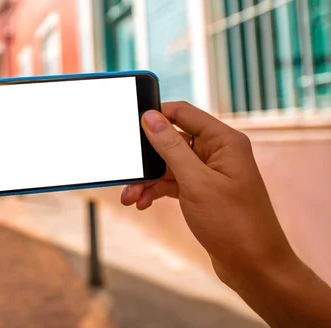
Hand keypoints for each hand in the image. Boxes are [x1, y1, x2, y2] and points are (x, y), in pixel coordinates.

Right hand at [121, 102, 330, 326]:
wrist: (254, 267)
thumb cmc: (234, 224)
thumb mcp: (196, 182)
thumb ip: (171, 148)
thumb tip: (150, 117)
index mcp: (223, 141)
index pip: (183, 113)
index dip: (156, 116)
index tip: (130, 128)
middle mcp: (217, 152)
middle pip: (171, 141)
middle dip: (147, 159)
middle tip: (127, 173)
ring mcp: (210, 173)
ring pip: (168, 165)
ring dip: (148, 180)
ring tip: (130, 198)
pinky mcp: (202, 192)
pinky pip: (172, 183)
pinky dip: (156, 191)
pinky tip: (143, 203)